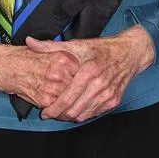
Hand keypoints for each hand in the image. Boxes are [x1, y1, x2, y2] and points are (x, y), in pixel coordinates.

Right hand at [0, 40, 79, 108]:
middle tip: (84, 95)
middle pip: (80, 86)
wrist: (7, 67)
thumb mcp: (49, 50)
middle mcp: (60, 71)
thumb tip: (83, 64)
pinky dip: (62, 109)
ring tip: (75, 103)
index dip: (85, 78)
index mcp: (64, 57)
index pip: (84, 71)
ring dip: (73, 102)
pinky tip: (62, 107)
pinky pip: (59, 107)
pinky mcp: (45, 99)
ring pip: (71, 98)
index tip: (87, 82)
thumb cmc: (27, 57)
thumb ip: (66, 55)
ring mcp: (53, 86)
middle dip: (81, 92)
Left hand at [30, 26, 154, 121]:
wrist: (129, 52)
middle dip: (60, 115)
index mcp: (89, 71)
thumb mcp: (76, 44)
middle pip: (74, 110)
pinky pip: (95, 113)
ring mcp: (109, 94)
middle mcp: (100, 84)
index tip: (44, 112)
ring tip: (62, 112)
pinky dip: (84, 114)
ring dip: (70, 116)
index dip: (53, 109)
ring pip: (84, 115)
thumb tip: (29, 41)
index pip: (67, 98)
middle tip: (51, 114)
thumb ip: (50, 46)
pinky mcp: (115, 100)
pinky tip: (77, 108)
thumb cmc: (101, 48)